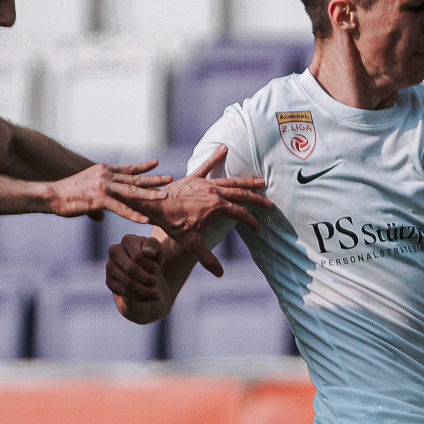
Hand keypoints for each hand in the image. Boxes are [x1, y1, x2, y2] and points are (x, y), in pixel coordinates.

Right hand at [45, 160, 169, 223]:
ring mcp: (103, 186)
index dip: (143, 167)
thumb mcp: (85, 195)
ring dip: (150, 195)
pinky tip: (145, 220)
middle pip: (135, 178)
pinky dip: (133, 214)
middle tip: (171, 178)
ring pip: (132, 191)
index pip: (127, 169)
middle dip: (154, 179)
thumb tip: (101, 216)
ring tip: (165, 196)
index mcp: (103, 171)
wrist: (51, 195)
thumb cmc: (65, 196)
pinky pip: (120, 208)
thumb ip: (97, 205)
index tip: (157, 163)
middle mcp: (106, 175)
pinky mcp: (99, 199)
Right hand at [106, 234, 171, 319]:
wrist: (145, 274)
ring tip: (156, 293)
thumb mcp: (158, 251)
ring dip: (145, 290)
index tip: (157, 268)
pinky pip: (123, 292)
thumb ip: (154, 246)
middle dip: (148, 279)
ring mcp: (109, 266)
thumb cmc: (152, 259)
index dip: (151, 266)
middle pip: (131, 270)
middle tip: (156, 282)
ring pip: (128, 283)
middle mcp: (114, 250)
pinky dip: (138, 297)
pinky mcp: (109, 281)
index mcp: (128, 240)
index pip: (139, 257)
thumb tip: (147, 251)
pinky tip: (148, 297)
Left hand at [149, 146, 270, 272]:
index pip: (241, 214)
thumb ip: (207, 258)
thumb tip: (220, 274)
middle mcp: (214, 192)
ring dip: (246, 181)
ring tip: (260, 180)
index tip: (258, 228)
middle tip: (269, 202)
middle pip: (241, 194)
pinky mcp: (193, 178)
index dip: (251, 222)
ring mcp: (204, 183)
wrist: (153, 204)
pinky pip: (206, 166)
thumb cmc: (172, 223)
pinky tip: (224, 148)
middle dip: (257, 199)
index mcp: (217, 207)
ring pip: (230, 181)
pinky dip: (215, 157)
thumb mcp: (191, 243)